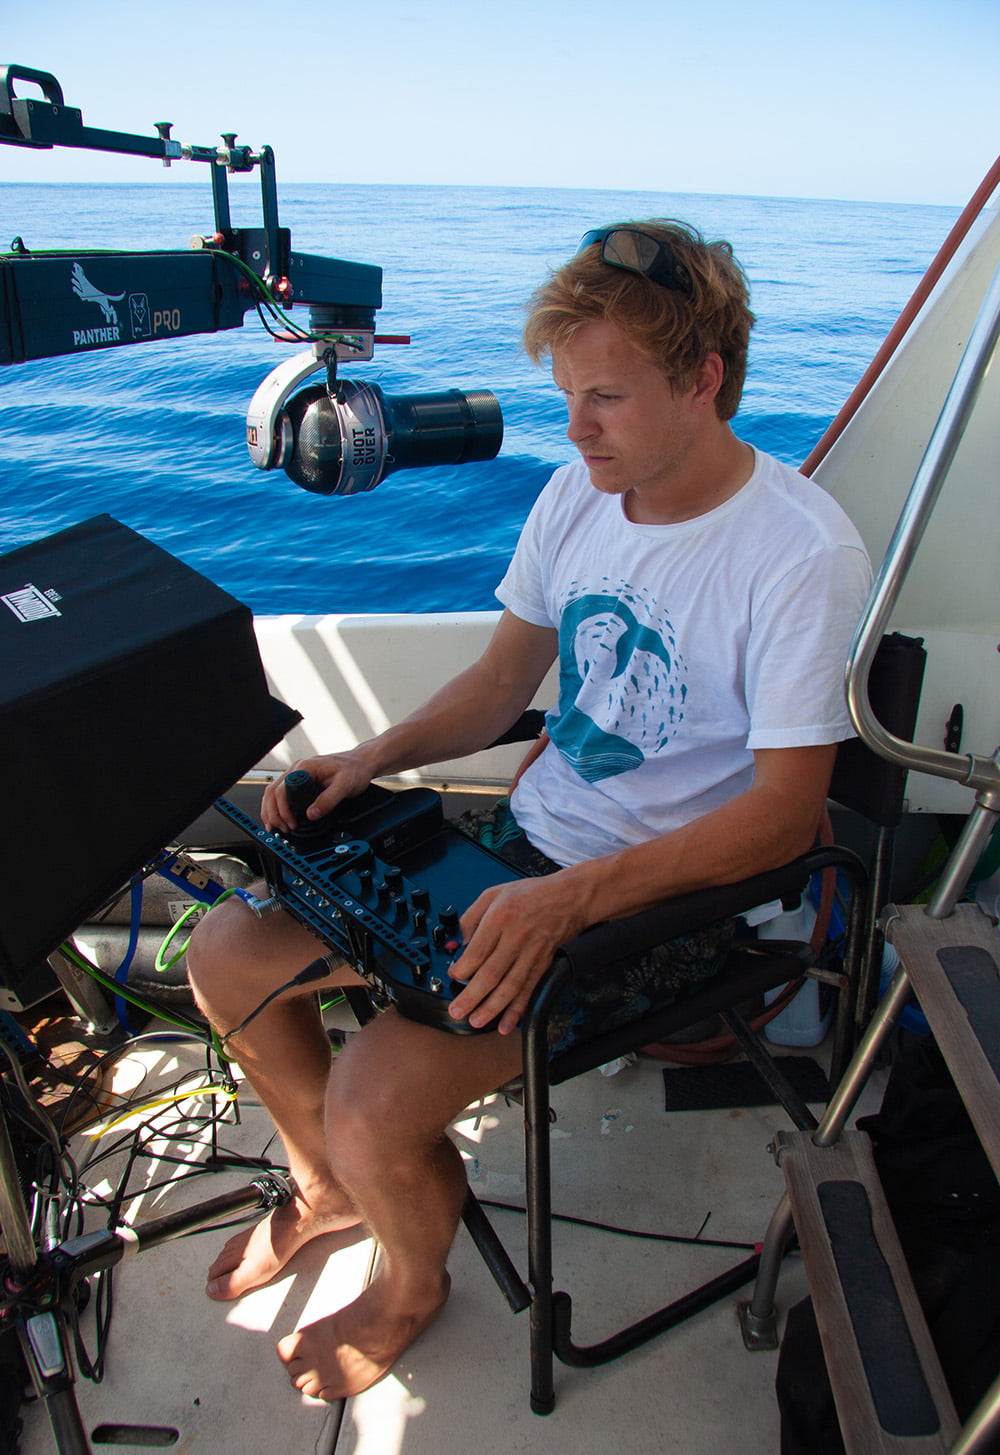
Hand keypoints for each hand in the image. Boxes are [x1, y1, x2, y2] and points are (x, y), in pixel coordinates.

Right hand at [262, 752, 373, 833]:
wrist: (360, 764)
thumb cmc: (353, 770)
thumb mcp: (345, 785)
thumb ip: (328, 800)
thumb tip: (312, 814)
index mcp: (305, 768)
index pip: (283, 789)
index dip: (283, 809)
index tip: (291, 823)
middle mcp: (297, 769)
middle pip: (273, 791)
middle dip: (274, 813)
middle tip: (282, 828)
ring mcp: (296, 774)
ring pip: (273, 792)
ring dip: (271, 811)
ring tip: (276, 827)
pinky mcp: (299, 780)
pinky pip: (280, 793)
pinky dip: (276, 807)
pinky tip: (278, 818)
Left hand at [446, 872, 589, 1035]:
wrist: (570, 897)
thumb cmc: (532, 894)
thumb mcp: (494, 892)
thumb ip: (472, 916)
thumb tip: (461, 942)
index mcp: (501, 917)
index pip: (478, 950)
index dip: (462, 968)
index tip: (453, 976)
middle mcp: (517, 937)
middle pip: (491, 973)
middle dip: (471, 996)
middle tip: (457, 1010)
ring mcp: (532, 952)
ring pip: (510, 986)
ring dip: (492, 1008)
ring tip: (476, 1021)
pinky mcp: (543, 963)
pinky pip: (529, 990)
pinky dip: (518, 1010)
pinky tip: (507, 1024)